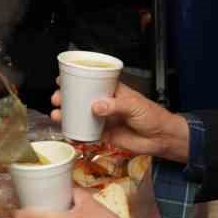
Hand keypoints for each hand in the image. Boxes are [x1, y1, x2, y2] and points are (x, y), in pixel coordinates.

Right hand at [50, 81, 189, 161]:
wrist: (161, 138)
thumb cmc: (152, 116)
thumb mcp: (134, 106)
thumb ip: (115, 106)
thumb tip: (95, 107)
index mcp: (113, 91)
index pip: (92, 82)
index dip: (76, 80)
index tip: (61, 79)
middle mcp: (106, 103)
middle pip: (81, 99)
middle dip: (66, 98)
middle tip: (56, 99)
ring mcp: (103, 119)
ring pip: (81, 115)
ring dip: (67, 115)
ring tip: (56, 115)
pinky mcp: (104, 135)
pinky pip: (86, 133)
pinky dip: (75, 132)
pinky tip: (66, 131)